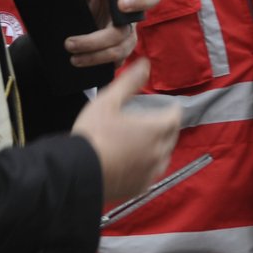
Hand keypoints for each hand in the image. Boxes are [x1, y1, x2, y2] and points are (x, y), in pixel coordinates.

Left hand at [68, 0, 159, 67]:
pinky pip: (120, 56)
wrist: (68, 35)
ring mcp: (130, 25)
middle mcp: (130, 2)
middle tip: (120, 5)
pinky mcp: (124, 46)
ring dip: (100, 45)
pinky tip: (83, 61)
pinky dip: (100, 60)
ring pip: (129, 35)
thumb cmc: (79, 5)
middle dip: (139, 0)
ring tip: (72, 48)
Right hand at [72, 59, 180, 201]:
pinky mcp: (140, 187)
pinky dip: (148, 165)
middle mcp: (158, 152)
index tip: (166, 107)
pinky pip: (152, 174)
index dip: (172, 109)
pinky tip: (136, 161)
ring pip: (164, 156)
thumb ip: (129, 82)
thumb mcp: (108, 100)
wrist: (77, 172)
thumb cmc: (93, 134)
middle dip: (166, 127)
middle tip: (154, 121)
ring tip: (145, 141)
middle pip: (172, 136)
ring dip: (159, 147)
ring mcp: (150, 172)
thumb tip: (144, 64)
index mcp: (155, 129)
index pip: (175, 116)